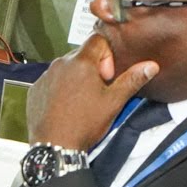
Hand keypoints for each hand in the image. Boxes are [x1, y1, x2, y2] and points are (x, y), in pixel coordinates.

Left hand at [27, 33, 160, 150]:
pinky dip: (60, 88)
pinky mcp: (35, 89)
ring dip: (76, 78)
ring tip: (81, 101)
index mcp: (81, 62)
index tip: (107, 76)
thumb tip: (151, 65)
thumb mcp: (114, 102)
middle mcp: (60, 64)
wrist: (55, 146)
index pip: (97, 40)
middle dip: (93, 68)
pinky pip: (52, 80)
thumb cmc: (85, 123)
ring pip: (66, 68)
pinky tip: (66, 106)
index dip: (107, 56)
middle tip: (97, 91)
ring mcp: (45, 76)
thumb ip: (132, 79)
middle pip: (82, 55)